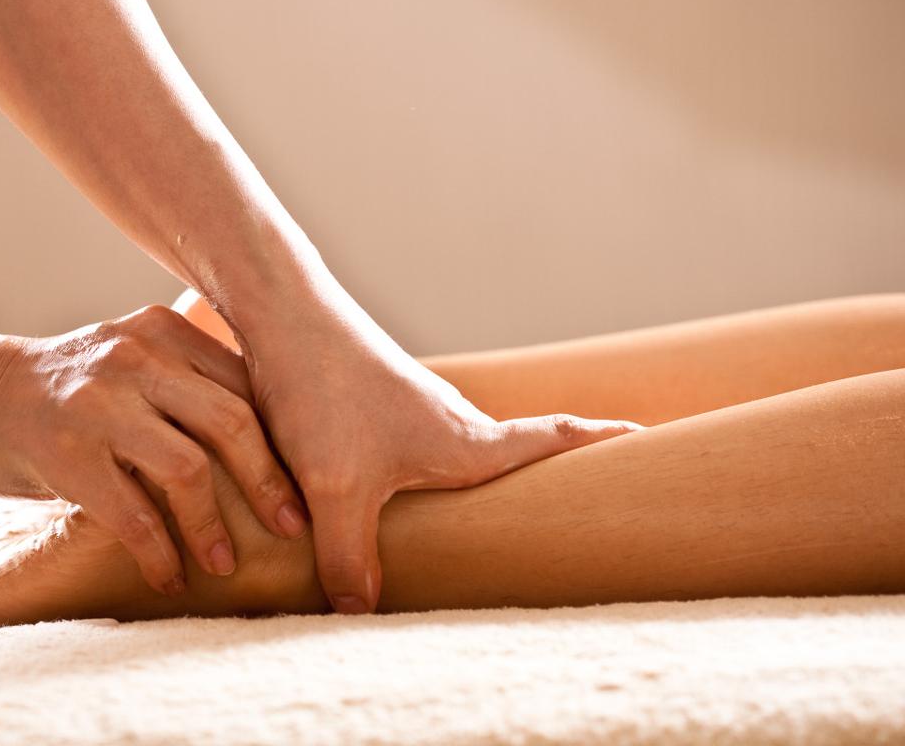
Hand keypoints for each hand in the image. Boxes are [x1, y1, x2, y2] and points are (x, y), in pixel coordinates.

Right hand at [0, 304, 306, 595]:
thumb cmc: (68, 391)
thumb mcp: (132, 362)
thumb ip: (187, 383)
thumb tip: (270, 441)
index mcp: (164, 333)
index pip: (246, 385)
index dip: (283, 441)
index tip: (307, 485)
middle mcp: (137, 357)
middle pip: (232, 422)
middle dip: (268, 483)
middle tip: (290, 529)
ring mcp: (99, 402)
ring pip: (188, 470)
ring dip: (213, 528)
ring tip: (224, 565)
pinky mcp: (65, 451)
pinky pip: (132, 514)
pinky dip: (159, 553)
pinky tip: (168, 577)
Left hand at [185, 288, 640, 613]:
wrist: (284, 320)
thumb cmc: (325, 394)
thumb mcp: (336, 488)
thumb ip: (350, 557)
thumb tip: (361, 613)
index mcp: (466, 442)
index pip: (551, 440)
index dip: (599, 443)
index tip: (648, 437)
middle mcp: (451, 424)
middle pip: (518, 451)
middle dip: (553, 473)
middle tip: (586, 499)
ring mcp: (413, 413)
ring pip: (465, 453)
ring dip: (489, 476)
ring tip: (500, 512)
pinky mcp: (376, 408)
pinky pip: (420, 449)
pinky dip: (432, 472)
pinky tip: (401, 493)